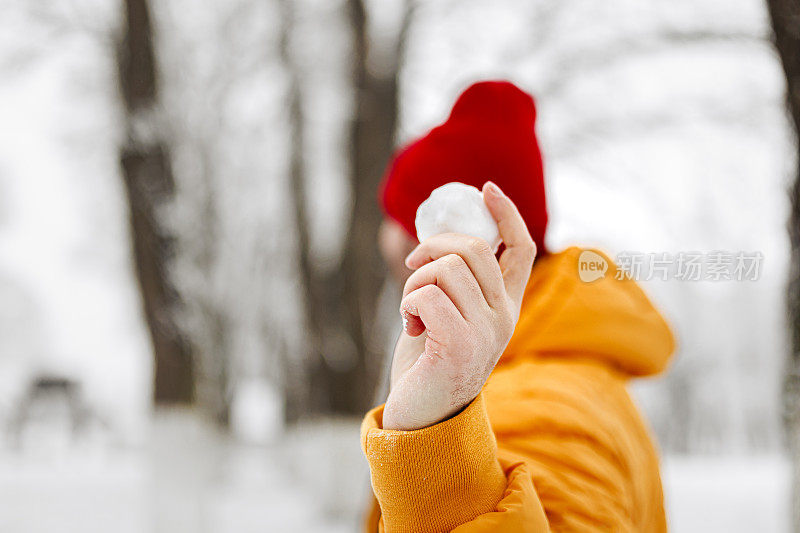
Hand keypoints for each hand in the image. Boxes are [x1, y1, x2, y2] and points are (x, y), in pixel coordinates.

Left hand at [383, 182, 536, 430]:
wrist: (419, 416)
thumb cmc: (428, 360)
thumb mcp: (448, 313)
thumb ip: (455, 282)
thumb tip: (441, 238)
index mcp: (505, 307)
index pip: (521, 249)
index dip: (507, 214)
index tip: (486, 189)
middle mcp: (503, 318)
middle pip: (473, 248)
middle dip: (433, 246)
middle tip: (412, 267)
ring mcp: (486, 333)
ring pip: (446, 267)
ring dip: (414, 280)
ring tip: (412, 310)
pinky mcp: (459, 345)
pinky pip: (426, 294)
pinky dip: (408, 303)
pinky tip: (410, 327)